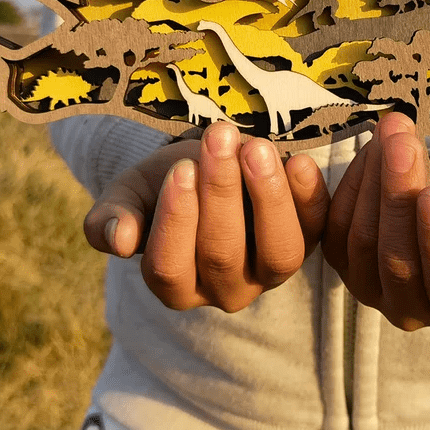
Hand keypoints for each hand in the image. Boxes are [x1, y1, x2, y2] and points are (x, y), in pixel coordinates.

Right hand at [83, 121, 329, 310]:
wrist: (208, 165)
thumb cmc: (164, 184)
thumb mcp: (131, 194)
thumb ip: (113, 217)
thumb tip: (116, 238)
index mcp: (177, 286)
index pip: (170, 268)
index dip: (175, 220)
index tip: (180, 169)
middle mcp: (227, 290)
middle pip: (223, 255)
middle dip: (221, 192)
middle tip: (218, 138)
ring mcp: (271, 271)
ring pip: (279, 253)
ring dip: (268, 196)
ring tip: (256, 147)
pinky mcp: (309, 241)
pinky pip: (317, 228)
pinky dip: (310, 195)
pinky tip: (298, 160)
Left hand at [322, 113, 429, 331]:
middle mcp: (411, 309)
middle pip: (398, 259)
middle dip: (399, 195)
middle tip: (404, 145)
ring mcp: (369, 287)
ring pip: (362, 239)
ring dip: (374, 179)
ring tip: (391, 132)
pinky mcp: (341, 260)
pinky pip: (334, 225)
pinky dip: (350, 182)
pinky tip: (368, 147)